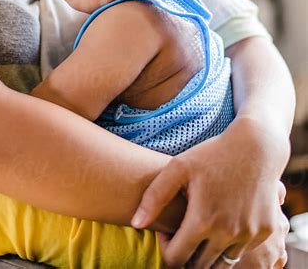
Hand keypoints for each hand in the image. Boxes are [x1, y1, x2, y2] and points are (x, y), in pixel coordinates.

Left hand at [131, 118, 288, 266]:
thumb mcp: (179, 167)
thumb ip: (154, 197)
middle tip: (183, 233)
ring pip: (222, 264)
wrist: (256, 146)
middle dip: (186, 255)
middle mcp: (228, 233)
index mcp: (203, 220)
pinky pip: (241, 251)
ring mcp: (250, 234)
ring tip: (200, 231)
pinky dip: (230, 246)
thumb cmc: (212, 154)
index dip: (166, 249)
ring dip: (208, 254)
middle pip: (199, 266)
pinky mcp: (265, 231)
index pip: (176, 259)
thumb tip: (136, 224)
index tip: (167, 232)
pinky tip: (222, 223)